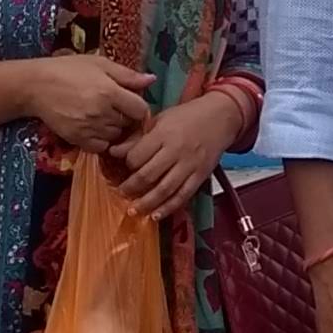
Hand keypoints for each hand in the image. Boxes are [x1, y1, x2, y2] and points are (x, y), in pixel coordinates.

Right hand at [17, 52, 155, 152]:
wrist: (36, 86)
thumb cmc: (68, 69)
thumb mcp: (99, 64)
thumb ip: (127, 75)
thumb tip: (152, 80)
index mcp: (110, 92)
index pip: (140, 110)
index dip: (139, 107)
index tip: (132, 103)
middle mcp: (102, 113)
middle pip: (128, 124)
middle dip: (126, 117)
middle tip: (115, 107)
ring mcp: (89, 129)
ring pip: (116, 136)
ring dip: (114, 129)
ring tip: (102, 116)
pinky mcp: (77, 140)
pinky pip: (100, 147)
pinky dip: (101, 140)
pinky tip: (94, 127)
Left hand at [108, 89, 238, 221]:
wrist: (220, 117)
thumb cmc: (186, 117)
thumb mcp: (159, 120)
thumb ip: (137, 137)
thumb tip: (113, 152)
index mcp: (163, 133)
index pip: (138, 155)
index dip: (127, 165)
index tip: (122, 168)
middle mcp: (176, 150)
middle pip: (149, 175)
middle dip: (131, 188)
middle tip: (122, 193)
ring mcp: (190, 165)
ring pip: (165, 189)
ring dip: (147, 203)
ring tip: (133, 211)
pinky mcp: (200, 176)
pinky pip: (183, 196)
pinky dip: (169, 208)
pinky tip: (156, 216)